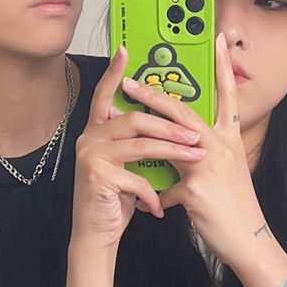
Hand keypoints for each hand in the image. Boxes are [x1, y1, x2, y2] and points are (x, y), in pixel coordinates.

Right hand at [71, 46, 205, 252]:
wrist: (96, 235)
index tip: (126, 51)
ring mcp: (91, 156)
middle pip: (135, 119)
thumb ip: (139, 143)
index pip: (105, 95)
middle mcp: (89, 138)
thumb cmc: (117, 199)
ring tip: (196, 158)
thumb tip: (172, 124)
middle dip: (171, 125)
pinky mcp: (96, 176)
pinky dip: (154, 193)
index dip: (115, 72)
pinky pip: (136, 177)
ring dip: (174, 152)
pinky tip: (160, 206)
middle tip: (197, 134)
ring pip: (140, 144)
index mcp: (98, 131)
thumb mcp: (130, 166)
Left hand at [121, 34, 267, 266]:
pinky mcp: (196, 188)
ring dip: (143, 126)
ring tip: (121, 117)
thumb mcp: (224, 173)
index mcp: (228, 140)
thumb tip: (179, 151)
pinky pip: (166, 187)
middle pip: (184, 111)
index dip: (223, 67)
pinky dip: (152, 195)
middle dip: (156, 93)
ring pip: (170, 136)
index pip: (226, 95)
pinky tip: (142, 204)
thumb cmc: (234, 207)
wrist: (249, 240)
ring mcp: (208, 164)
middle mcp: (220, 146)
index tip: (217, 42)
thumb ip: (201, 156)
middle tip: (133, 81)